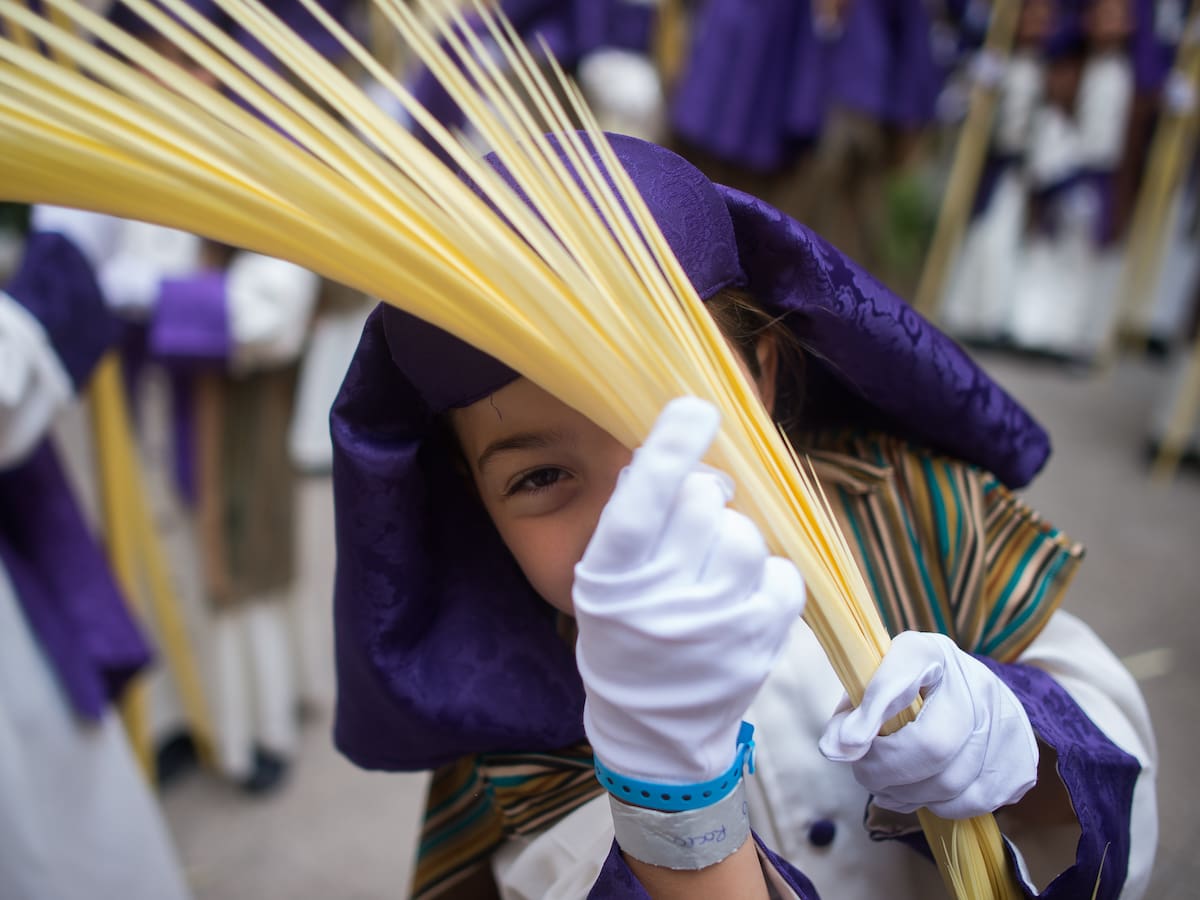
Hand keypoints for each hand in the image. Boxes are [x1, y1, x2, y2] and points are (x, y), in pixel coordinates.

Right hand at [573, 397, 805, 784]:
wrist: (652, 733)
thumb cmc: (625, 638)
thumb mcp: (605, 583)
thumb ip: (632, 522)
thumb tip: (673, 453)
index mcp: (610, 581)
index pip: (641, 502)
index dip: (670, 448)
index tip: (695, 408)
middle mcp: (660, 603)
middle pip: (702, 504)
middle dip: (702, 499)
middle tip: (693, 524)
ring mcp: (715, 626)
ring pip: (745, 536)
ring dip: (735, 537)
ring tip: (716, 567)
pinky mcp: (760, 644)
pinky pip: (781, 573)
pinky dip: (768, 574)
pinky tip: (745, 594)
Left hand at [818, 632, 1037, 819]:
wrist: (973, 692)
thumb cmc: (911, 691)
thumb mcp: (875, 686)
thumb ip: (852, 714)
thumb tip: (835, 751)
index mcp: (930, 653)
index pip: (900, 679)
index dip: (871, 713)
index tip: (842, 746)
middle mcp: (976, 681)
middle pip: (932, 745)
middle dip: (886, 771)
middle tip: (865, 774)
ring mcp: (1007, 720)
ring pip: (952, 782)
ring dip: (908, 795)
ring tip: (889, 787)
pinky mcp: (1022, 758)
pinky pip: (974, 801)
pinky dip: (941, 806)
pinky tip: (925, 792)